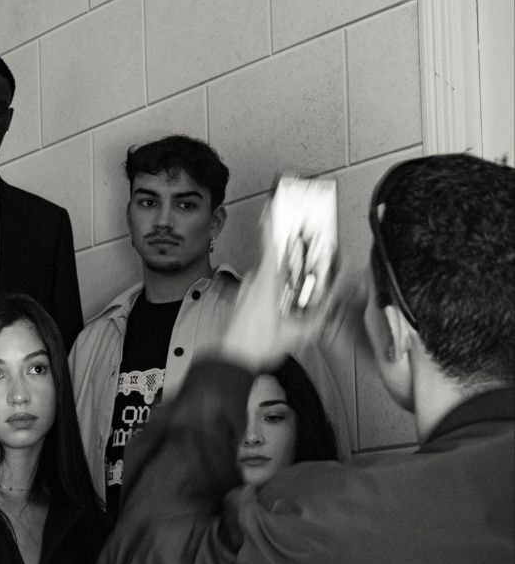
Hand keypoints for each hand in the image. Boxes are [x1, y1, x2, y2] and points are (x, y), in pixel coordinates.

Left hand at [221, 209, 333, 369]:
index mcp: (266, 283)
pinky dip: (275, 291)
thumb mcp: (298, 333)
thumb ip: (319, 314)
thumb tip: (332, 299)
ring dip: (284, 280)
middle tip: (307, 267)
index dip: (273, 220)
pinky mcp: (244, 298)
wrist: (232, 361)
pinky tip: (283, 308)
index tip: (276, 203)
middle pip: (276, 259)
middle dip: (294, 261)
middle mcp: (254, 281)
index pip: (270, 242)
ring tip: (297, 297)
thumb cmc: (256, 346)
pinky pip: (263, 287)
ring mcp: (247, 289)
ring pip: (270, 275)